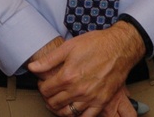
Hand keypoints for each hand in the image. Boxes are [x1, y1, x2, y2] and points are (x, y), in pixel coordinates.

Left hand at [28, 22, 144, 115]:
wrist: (120, 48)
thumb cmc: (96, 44)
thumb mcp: (70, 46)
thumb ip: (49, 59)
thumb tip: (33, 67)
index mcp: (68, 76)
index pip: (46, 90)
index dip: (41, 87)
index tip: (44, 83)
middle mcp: (78, 90)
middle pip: (54, 103)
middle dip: (48, 98)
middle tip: (50, 92)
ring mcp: (90, 97)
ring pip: (67, 113)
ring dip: (59, 109)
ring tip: (59, 102)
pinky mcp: (102, 101)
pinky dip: (77, 116)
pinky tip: (74, 109)